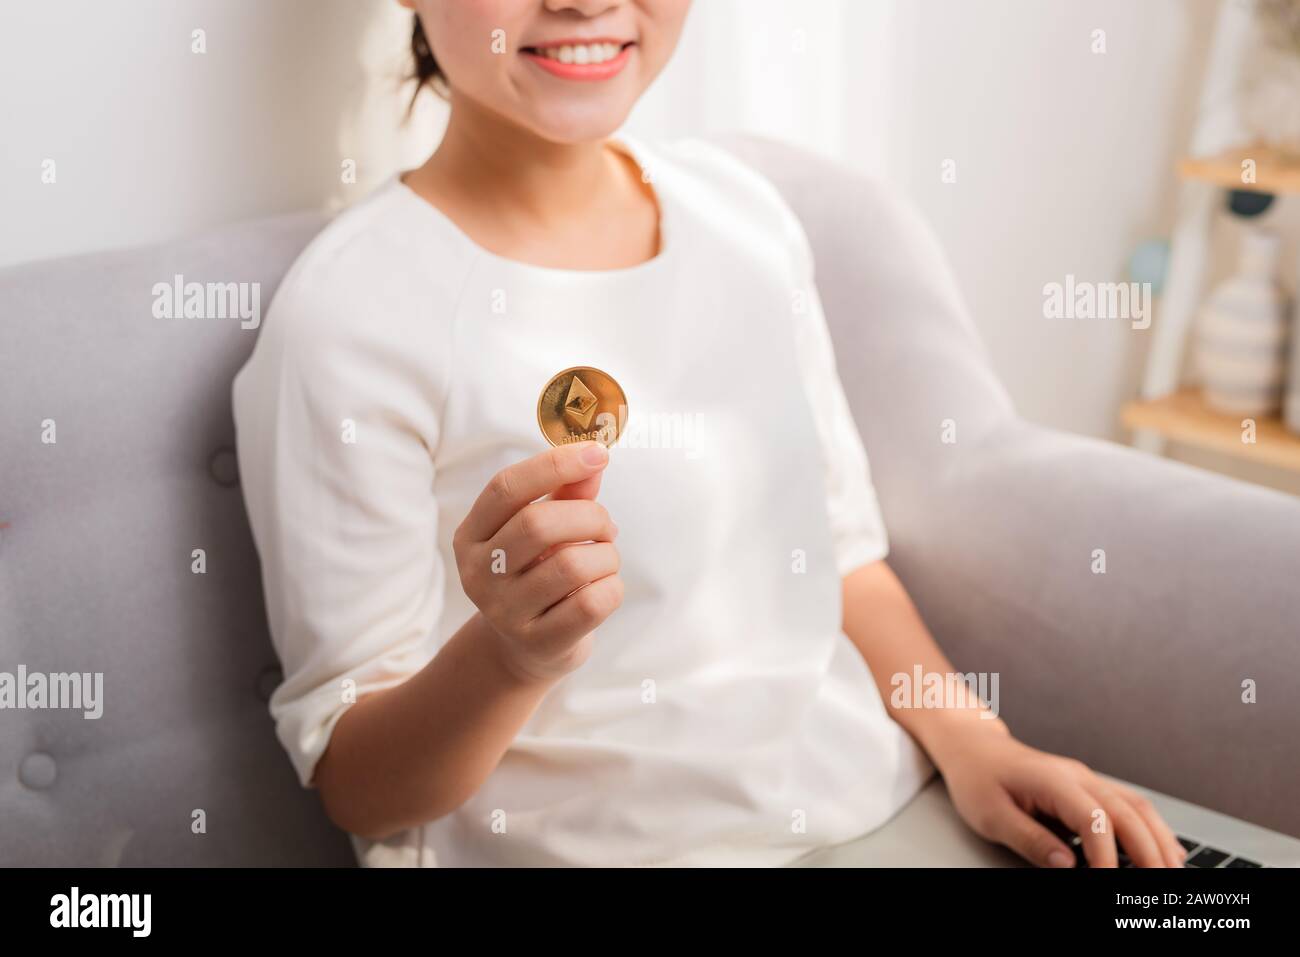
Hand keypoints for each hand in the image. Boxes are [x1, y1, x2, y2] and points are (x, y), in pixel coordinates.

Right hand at [453, 441, 622, 682]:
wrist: (527, 648)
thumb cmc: (538, 573)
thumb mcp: (543, 530)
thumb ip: (566, 493)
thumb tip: (594, 457)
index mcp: (472, 535)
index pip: (505, 488)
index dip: (554, 465)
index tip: (597, 453)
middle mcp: (478, 573)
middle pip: (538, 524)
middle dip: (590, 516)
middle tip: (606, 525)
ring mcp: (505, 612)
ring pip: (572, 566)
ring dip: (606, 555)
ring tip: (605, 559)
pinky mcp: (539, 642)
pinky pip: (592, 604)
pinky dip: (612, 587)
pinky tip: (605, 587)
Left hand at [936, 728, 1186, 867]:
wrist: (975, 749)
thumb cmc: (979, 780)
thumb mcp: (991, 815)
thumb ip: (1029, 839)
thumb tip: (1065, 865)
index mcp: (1053, 781)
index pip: (1094, 820)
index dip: (1106, 857)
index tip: (1110, 885)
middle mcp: (1078, 777)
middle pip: (1127, 813)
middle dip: (1149, 852)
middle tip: (1162, 886)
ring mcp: (1087, 779)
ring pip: (1137, 807)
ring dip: (1160, 840)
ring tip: (1174, 872)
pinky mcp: (1089, 787)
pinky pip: (1131, 805)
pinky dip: (1153, 829)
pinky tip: (1168, 851)